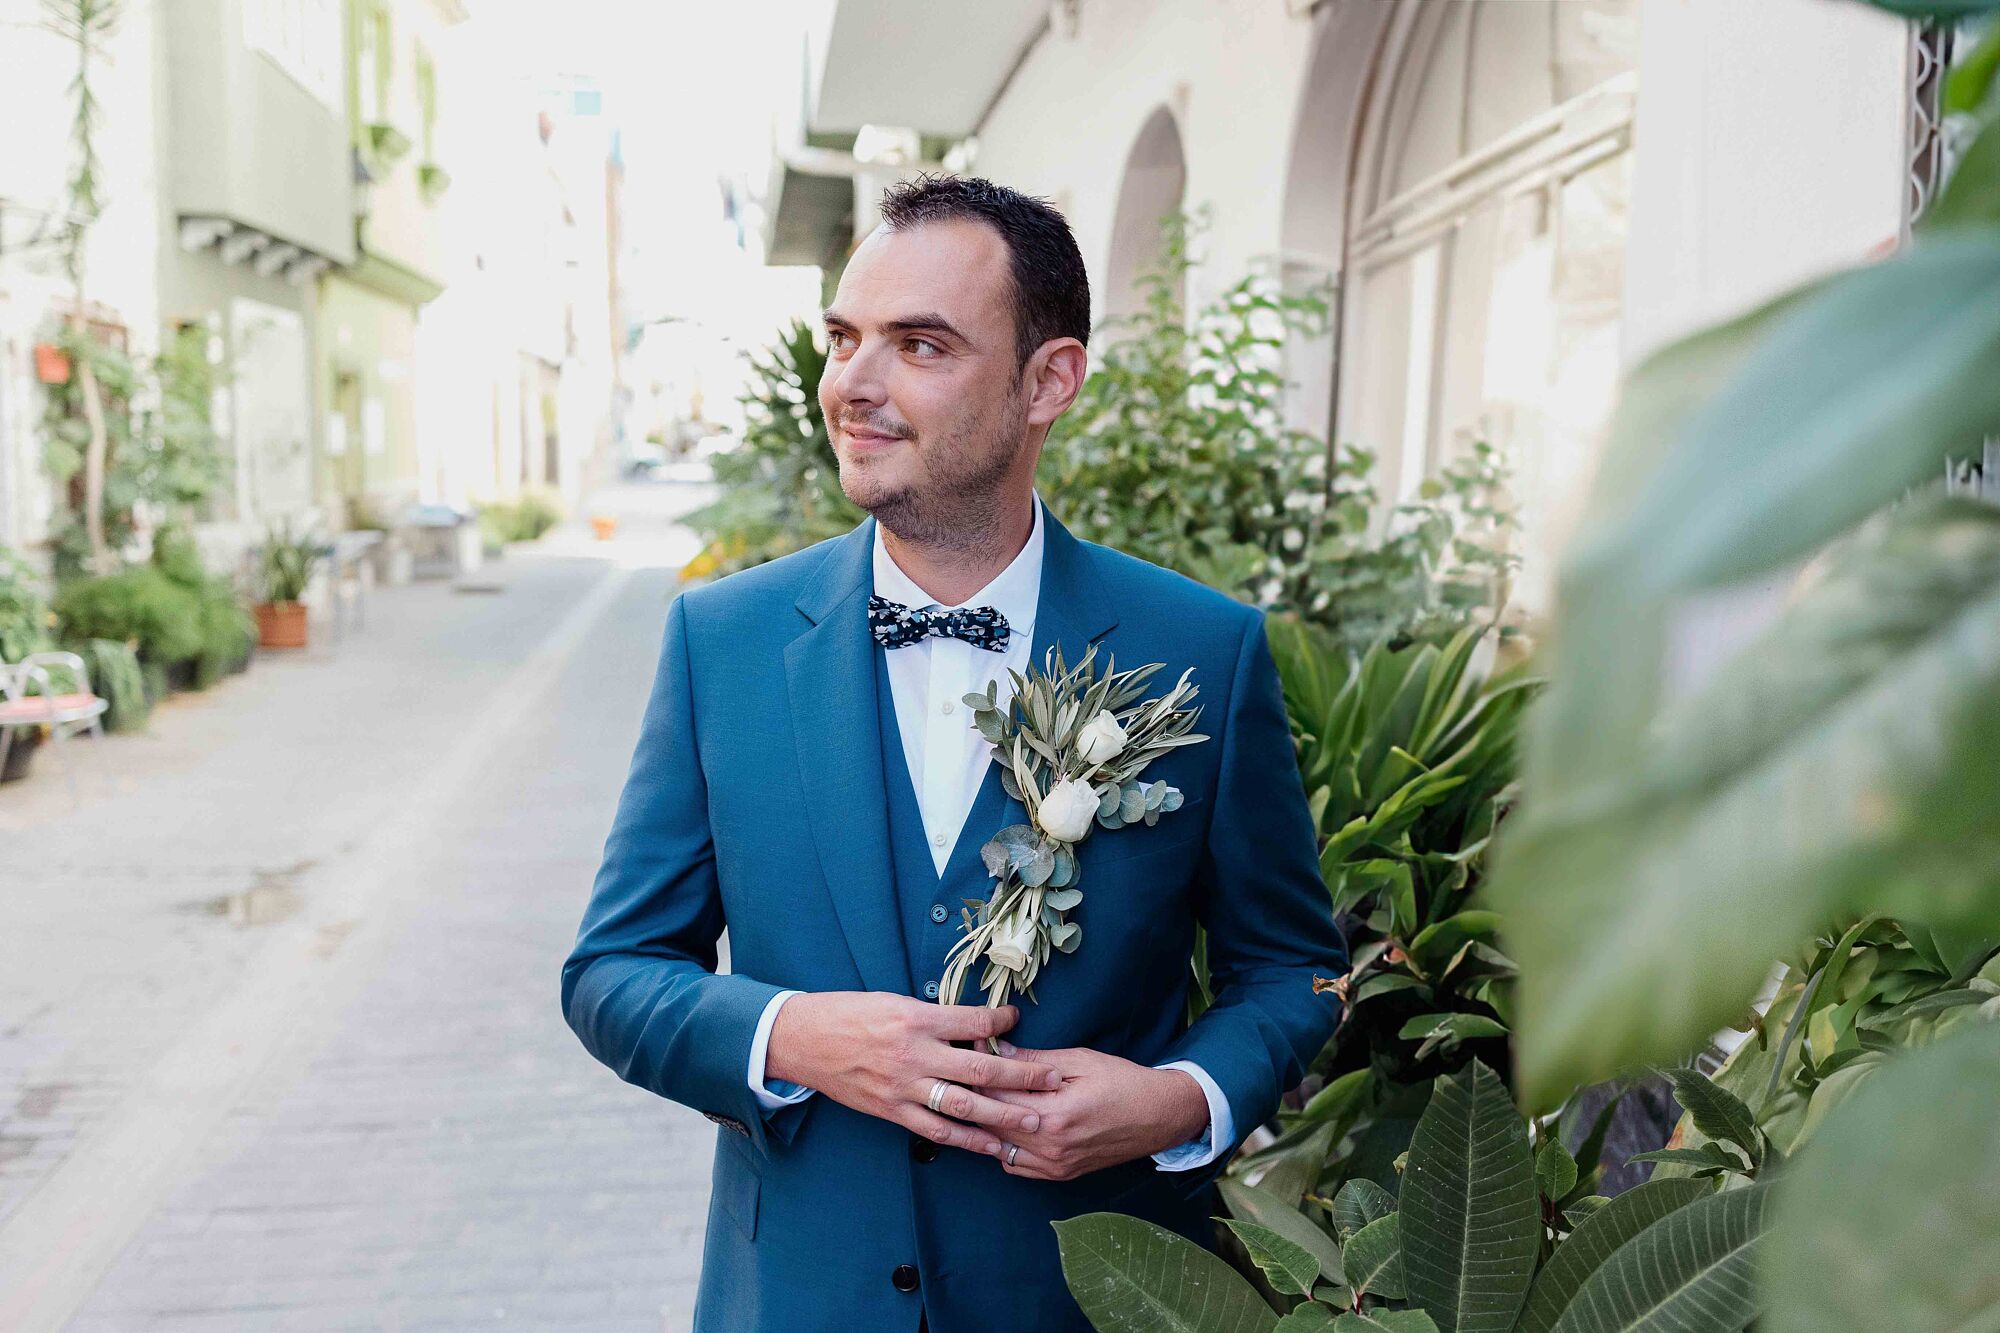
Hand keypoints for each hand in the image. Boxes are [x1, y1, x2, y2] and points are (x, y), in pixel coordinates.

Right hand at [765, 992, 1064, 1157]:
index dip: (1002, 1020)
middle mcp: (914, 1054)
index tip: (1018, 1019)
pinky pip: (937, 1131)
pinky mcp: (892, 1111)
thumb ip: (932, 1015)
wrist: (804, 1040)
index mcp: (916, 1018)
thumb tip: (972, 1023)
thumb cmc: (848, 1012)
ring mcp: (904, 1087)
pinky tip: (993, 1147)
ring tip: (1035, 1121)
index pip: (974, 1021)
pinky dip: (968, 1141)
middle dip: (1022, 1074)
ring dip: (1003, 1115)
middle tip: (1054, 1079)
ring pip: (964, 1105)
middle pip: (980, 1067)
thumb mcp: (893, 1000)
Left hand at [975, 1041, 1210, 1180]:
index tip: (972, 1052)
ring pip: (998, 1148)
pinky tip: (1008, 1125)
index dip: (980, 1070)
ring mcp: (1054, 1166)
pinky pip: (1015, 1166)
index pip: (997, 1095)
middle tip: (971, 1072)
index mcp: (1055, 1115)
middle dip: (977, 1096)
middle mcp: (1051, 1147)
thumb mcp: (1080, 1061)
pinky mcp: (1060, 1174)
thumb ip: (1034, 1060)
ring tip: (987, 1099)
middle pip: (992, 1123)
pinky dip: (1004, 1147)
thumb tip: (997, 1050)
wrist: (1159, 1116)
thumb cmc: (1123, 1082)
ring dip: (988, 1124)